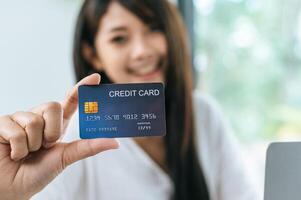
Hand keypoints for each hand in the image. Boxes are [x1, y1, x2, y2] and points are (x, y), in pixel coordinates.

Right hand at [0, 74, 118, 199]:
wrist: (12, 188)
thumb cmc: (37, 173)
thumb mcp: (66, 158)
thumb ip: (88, 148)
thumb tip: (115, 143)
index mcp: (56, 124)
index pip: (70, 101)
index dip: (81, 89)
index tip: (95, 77)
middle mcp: (39, 118)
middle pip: (53, 106)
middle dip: (51, 131)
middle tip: (44, 146)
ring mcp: (20, 119)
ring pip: (34, 120)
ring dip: (32, 144)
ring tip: (27, 152)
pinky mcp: (2, 123)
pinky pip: (15, 130)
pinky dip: (17, 148)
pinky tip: (13, 153)